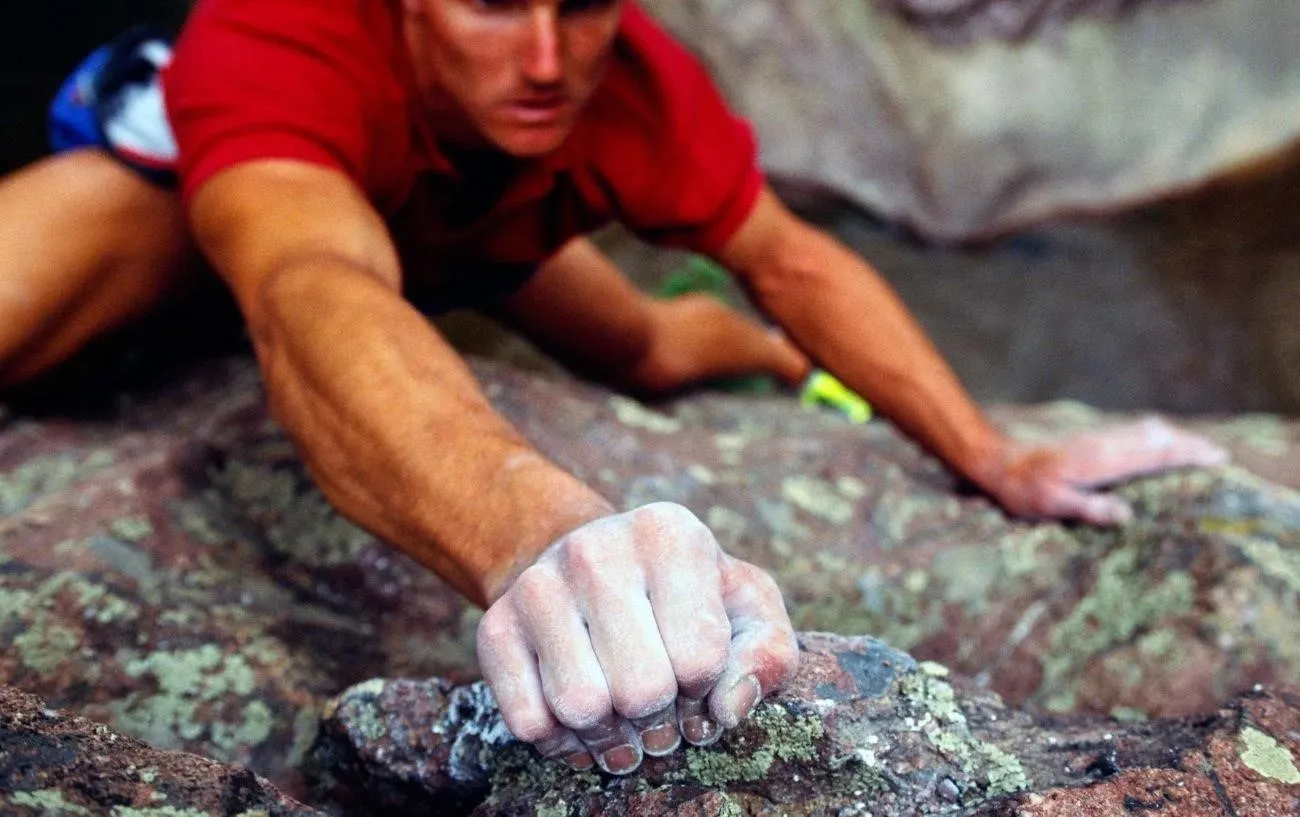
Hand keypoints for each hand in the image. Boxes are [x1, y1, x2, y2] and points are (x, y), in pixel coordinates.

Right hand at [476, 502, 797, 774]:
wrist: (587, 565)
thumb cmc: (684, 595)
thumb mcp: (745, 607)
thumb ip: (767, 654)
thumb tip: (729, 706)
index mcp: (668, 533)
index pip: (700, 656)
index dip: (706, 685)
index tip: (697, 672)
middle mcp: (595, 548)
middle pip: (640, 690)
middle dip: (660, 718)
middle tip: (661, 707)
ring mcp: (537, 585)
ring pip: (581, 708)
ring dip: (611, 735)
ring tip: (625, 718)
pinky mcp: (495, 626)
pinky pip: (529, 723)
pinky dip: (561, 741)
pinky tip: (581, 718)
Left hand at [975, 417, 1228, 524]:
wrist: (999, 463)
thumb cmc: (1025, 491)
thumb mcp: (1053, 506)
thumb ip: (1090, 508)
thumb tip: (1127, 514)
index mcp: (1101, 461)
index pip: (1153, 455)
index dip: (1185, 455)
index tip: (1214, 456)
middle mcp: (1103, 444)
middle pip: (1155, 438)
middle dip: (1187, 443)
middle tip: (1218, 452)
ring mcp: (1096, 438)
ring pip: (1143, 430)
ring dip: (1172, 436)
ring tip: (1198, 445)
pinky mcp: (1089, 439)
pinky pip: (1130, 431)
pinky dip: (1153, 434)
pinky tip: (1158, 437)